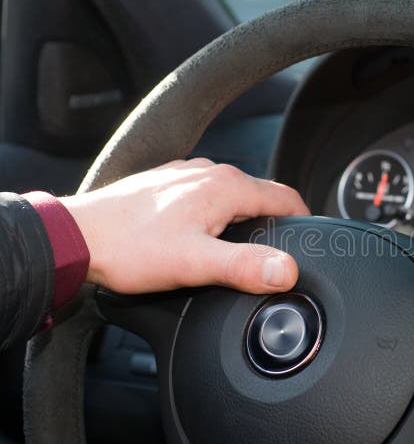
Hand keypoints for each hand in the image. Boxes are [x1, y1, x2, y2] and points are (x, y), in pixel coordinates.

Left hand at [60, 158, 309, 294]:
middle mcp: (209, 172)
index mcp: (226, 186)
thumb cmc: (128, 248)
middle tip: (273, 257)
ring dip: (243, 220)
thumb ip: (245, 267)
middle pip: (261, 197)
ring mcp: (186, 176)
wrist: (75, 237)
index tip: (308, 242)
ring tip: (239, 251)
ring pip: (233, 197)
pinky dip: (216, 216)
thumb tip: (287, 271)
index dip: (304, 221)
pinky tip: (202, 238)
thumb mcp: (195, 264)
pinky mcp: (167, 186)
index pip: (286, 197)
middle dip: (273, 225)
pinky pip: (207, 198)